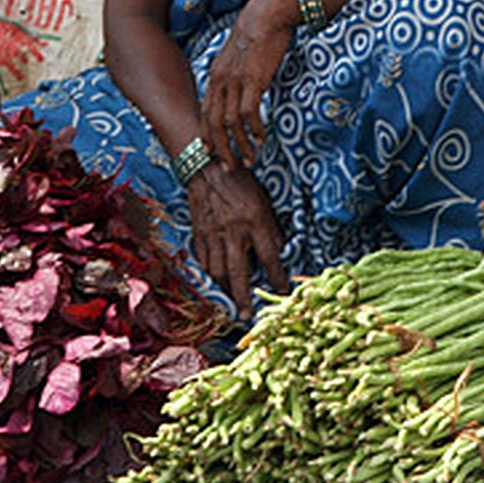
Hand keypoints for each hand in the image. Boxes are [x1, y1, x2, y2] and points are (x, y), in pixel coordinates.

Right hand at [187, 162, 286, 317]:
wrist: (206, 167)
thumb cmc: (240, 181)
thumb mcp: (263, 200)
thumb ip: (270, 226)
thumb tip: (279, 250)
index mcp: (255, 220)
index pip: (271, 256)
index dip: (278, 277)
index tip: (284, 291)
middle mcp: (235, 231)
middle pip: (239, 273)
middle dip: (244, 297)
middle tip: (247, 315)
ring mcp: (214, 234)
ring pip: (218, 272)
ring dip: (224, 291)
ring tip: (229, 306)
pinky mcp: (199, 233)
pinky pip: (203, 261)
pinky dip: (209, 275)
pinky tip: (213, 283)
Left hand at [202, 0, 294, 166]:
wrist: (267, 13)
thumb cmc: (259, 31)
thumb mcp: (240, 54)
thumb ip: (237, 73)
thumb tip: (244, 88)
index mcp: (216, 74)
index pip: (205, 111)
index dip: (208, 135)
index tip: (214, 153)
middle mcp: (220, 80)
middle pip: (212, 123)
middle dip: (220, 149)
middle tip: (230, 168)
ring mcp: (235, 81)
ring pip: (230, 123)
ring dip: (240, 145)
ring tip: (250, 160)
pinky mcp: (253, 80)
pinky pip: (249, 113)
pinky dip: (255, 130)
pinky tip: (262, 139)